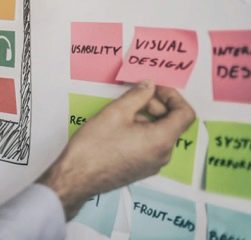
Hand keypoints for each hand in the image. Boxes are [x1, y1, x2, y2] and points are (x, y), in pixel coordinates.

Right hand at [37, 81, 194, 219]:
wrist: (77, 177)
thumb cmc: (94, 147)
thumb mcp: (115, 112)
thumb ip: (137, 95)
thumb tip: (149, 86)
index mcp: (161, 140)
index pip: (185, 114)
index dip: (173, 96)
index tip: (156, 89)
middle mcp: (163, 155)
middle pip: (172, 123)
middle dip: (156, 106)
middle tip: (134, 97)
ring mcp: (153, 164)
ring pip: (160, 134)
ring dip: (147, 118)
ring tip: (121, 113)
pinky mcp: (141, 169)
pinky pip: (150, 145)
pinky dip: (141, 131)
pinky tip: (119, 128)